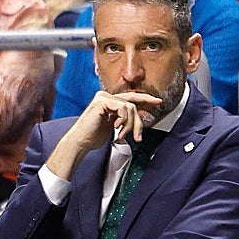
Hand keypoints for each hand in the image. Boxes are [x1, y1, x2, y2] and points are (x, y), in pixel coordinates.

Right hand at [46, 89, 162, 180]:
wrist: (80, 142)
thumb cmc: (93, 136)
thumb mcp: (115, 127)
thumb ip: (125, 120)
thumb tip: (138, 121)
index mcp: (110, 101)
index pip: (131, 98)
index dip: (146, 99)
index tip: (158, 102)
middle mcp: (106, 96)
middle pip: (133, 103)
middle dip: (138, 121)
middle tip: (137, 136)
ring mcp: (103, 97)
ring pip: (130, 107)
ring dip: (129, 124)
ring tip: (122, 135)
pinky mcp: (102, 101)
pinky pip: (123, 108)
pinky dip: (123, 120)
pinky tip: (115, 127)